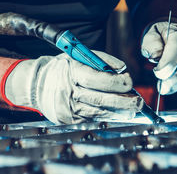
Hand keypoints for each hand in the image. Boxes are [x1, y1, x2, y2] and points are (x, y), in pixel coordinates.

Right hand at [2, 52, 141, 123]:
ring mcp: (68, 109)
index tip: (130, 82)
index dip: (117, 82)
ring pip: (99, 113)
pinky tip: (118, 113)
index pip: (98, 80)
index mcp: (72, 73)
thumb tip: (123, 69)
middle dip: (124, 102)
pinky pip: (93, 119)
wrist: (37, 84)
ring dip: (119, 112)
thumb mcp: (80, 55)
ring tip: (133, 108)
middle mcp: (69, 93)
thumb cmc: (64, 68)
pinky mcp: (69, 121)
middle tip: (139, 102)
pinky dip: (108, 116)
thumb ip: (103, 60)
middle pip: (101, 100)